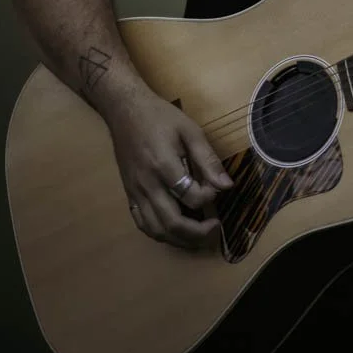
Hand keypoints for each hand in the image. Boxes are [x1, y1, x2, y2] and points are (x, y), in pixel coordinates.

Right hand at [104, 85, 232, 248]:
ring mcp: (134, 193)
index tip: (218, 189)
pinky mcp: (129, 195)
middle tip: (215, 229)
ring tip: (199, 237)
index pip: (190, 196)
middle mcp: (146, 185)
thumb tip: (226, 185)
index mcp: (163, 166)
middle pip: (171, 222)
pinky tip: (175, 232)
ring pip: (155, 229)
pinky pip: (142, 223)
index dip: (209, 197)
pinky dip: (159, 233)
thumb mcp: (190, 131)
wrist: (126, 112)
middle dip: (197, 233)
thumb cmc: (160, 118)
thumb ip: (207, 159)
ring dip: (179, 240)